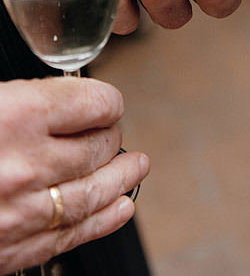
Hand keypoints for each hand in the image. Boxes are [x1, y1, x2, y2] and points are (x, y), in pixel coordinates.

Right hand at [0, 77, 148, 271]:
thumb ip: (22, 101)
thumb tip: (58, 100)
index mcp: (13, 117)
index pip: (94, 102)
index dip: (105, 101)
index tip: (106, 104)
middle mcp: (23, 165)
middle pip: (98, 147)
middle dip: (110, 138)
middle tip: (113, 135)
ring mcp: (19, 212)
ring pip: (95, 191)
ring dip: (122, 178)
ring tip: (136, 168)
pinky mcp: (11, 250)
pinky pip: (72, 233)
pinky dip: (103, 220)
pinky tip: (120, 210)